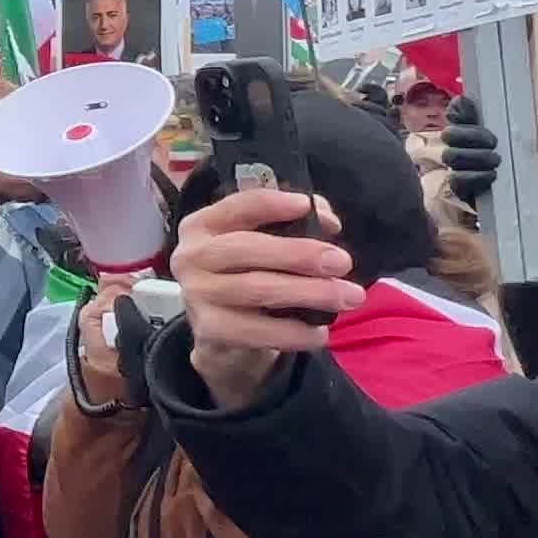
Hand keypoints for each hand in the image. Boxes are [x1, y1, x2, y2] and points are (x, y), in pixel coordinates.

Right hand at [166, 187, 359, 408]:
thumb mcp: (267, 243)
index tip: (304, 206)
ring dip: (309, 293)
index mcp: (204, 225)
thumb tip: (327, 222)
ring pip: (256, 289)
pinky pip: (257, 330)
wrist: (222, 333)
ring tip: (346, 296)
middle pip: (246, 249)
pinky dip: (294, 332)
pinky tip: (320, 331)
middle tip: (342, 262)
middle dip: (299, 254)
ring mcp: (197, 294)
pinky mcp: (209, 329)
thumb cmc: (249, 274)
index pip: (237, 207)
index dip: (272, 204)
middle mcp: (191, 256)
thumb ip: (295, 224)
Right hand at [440, 98, 501, 206]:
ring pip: (450, 156)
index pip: (459, 110)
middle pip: (450, 133)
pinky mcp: (465, 193)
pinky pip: (455, 181)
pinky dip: (472, 177)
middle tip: (494, 142)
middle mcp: (471, 147)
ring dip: (472, 156)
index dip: (459, 108)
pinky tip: (491, 176)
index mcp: (487, 129)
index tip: (471, 108)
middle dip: (469, 135)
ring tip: (496, 162)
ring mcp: (465, 170)